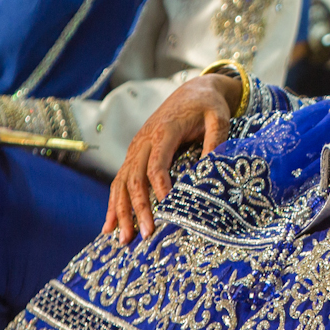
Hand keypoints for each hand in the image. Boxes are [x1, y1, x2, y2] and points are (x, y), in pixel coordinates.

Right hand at [107, 73, 243, 242]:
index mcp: (164, 131)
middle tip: (146, 235)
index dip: (159, 187)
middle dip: (138, 208)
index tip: (166, 207)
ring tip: (123, 239)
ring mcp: (135, 148)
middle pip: (134, 178)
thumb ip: (216, 139)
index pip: (156, 164)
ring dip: (121, 211)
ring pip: (121, 182)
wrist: (192, 91)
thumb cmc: (208, 105)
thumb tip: (211, 167)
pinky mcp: (134, 154)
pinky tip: (110, 225)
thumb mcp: (219, 117)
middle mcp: (143, 141)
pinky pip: (119, 180)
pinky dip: (114, 203)